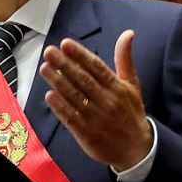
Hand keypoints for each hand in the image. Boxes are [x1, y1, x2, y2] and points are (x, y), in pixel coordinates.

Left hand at [40, 31, 154, 172]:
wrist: (137, 148)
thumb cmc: (131, 112)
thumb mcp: (132, 85)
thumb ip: (125, 59)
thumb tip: (128, 33)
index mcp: (117, 87)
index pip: (96, 67)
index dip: (80, 55)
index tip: (65, 44)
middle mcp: (107, 101)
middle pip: (83, 80)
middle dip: (65, 64)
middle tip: (49, 51)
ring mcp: (96, 118)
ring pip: (74, 97)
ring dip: (58, 82)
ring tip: (44, 68)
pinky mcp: (87, 133)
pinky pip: (71, 118)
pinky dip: (60, 107)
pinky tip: (49, 95)